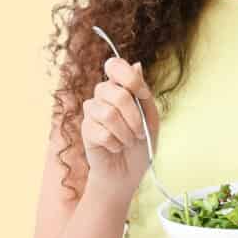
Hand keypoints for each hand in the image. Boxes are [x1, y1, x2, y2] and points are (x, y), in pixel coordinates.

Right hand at [81, 57, 159, 199]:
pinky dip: (115, 144)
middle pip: (116, 92)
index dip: (130, 78)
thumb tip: (137, 65)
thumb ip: (143, 93)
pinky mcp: (86, 129)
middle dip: (134, 117)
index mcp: (120, 87)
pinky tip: (116, 148)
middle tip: (140, 132)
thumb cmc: (141, 143)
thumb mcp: (151, 118)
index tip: (143, 95)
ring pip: (108, 113)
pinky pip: (101, 132)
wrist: (128, 172)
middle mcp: (103, 96)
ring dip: (125, 133)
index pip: (115, 65)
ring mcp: (92, 111)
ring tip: (128, 141)